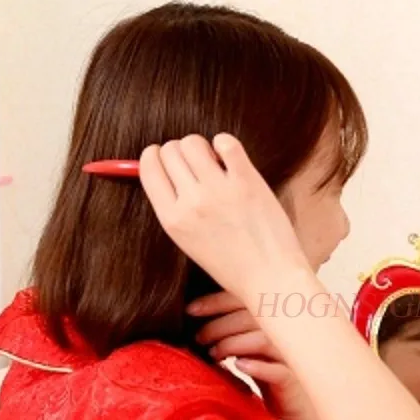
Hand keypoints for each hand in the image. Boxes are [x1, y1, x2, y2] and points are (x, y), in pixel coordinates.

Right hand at [140, 134, 310, 304]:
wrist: (271, 277)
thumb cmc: (233, 265)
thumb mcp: (189, 241)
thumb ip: (175, 208)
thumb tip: (163, 170)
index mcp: (172, 219)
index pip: (149, 167)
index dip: (155, 156)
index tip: (165, 158)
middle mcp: (192, 202)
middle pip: (170, 150)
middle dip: (179, 151)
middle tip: (195, 164)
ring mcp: (220, 190)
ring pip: (193, 142)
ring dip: (201, 146)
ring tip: (214, 162)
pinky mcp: (247, 181)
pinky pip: (226, 142)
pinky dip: (225, 144)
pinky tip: (230, 157)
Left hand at [190, 291, 323, 419]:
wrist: (300, 408)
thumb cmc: (273, 376)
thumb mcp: (252, 352)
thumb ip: (236, 334)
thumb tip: (198, 323)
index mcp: (274, 320)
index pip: (245, 300)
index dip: (216, 302)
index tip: (191, 310)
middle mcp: (284, 333)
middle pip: (250, 317)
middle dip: (218, 325)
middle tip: (198, 338)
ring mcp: (290, 355)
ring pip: (261, 340)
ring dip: (232, 344)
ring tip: (213, 354)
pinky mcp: (292, 379)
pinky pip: (276, 370)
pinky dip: (256, 366)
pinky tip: (237, 366)